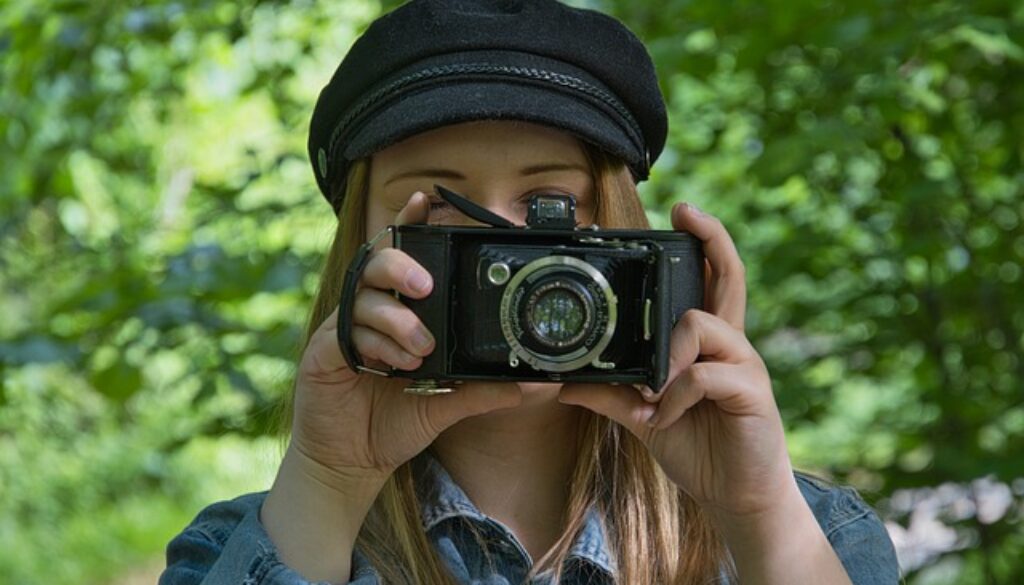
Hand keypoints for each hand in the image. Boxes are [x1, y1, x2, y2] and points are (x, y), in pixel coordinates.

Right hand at [290, 191, 522, 487]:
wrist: (352, 461)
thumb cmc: (393, 420)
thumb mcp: (446, 404)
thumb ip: (484, 389)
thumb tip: (533, 385)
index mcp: (395, 312)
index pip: (400, 258)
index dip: (410, 226)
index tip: (427, 201)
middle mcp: (368, 312)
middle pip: (377, 262)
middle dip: (402, 266)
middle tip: (427, 288)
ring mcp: (342, 330)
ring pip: (363, 297)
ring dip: (396, 319)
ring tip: (421, 349)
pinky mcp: (323, 354)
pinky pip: (345, 333)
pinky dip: (374, 343)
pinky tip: (393, 364)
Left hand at [559, 203, 792, 518]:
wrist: (736, 497)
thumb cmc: (698, 447)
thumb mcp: (645, 417)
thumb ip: (612, 395)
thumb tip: (565, 382)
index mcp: (708, 345)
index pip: (710, 281)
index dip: (702, 244)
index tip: (681, 211)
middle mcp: (730, 346)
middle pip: (730, 277)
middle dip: (711, 237)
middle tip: (686, 210)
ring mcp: (744, 366)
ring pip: (702, 324)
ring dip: (668, 356)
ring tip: (654, 391)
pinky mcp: (751, 392)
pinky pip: (703, 376)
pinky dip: (674, 396)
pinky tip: (665, 417)